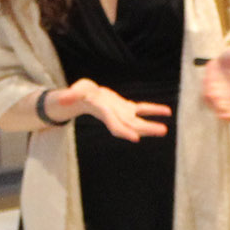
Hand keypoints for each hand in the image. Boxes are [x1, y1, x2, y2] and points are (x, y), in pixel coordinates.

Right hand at [49, 78, 170, 140]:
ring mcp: (122, 112)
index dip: (125, 131)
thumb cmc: (78, 93)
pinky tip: (167, 111)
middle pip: (132, 125)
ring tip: (165, 130)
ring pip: (139, 120)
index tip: (136, 138)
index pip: (115, 125)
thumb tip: (61, 99)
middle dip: (146, 129)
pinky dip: (154, 110)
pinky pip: (143, 108)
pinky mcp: (126, 107)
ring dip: (151, 125)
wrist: (85, 96)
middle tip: (162, 131)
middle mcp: (115, 116)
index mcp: (104, 113)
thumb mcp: (74, 92)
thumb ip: (69, 96)